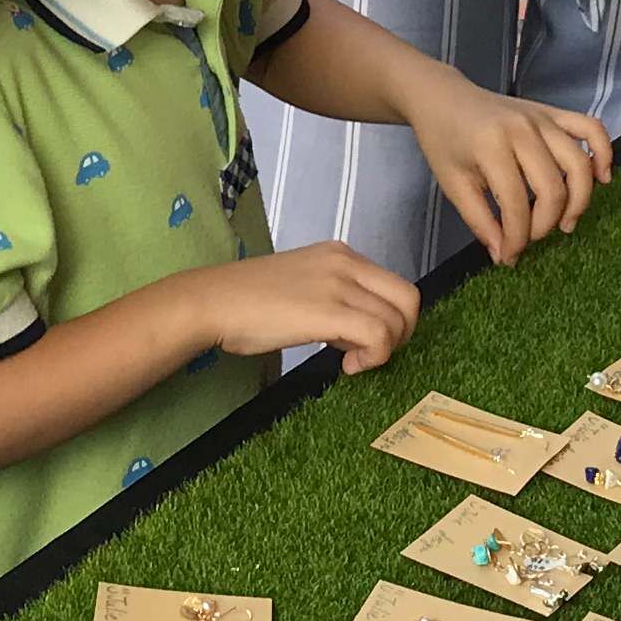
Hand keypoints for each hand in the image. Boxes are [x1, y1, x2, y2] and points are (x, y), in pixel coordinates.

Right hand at [194, 241, 420, 370]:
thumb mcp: (303, 287)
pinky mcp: (329, 311)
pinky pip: (379, 336)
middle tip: (371, 354)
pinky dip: (373, 357)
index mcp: (340, 254)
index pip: (395, 285)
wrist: (213, 301)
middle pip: (408, 299)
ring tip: (350, 361)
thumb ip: (336, 301)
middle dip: (401, 334)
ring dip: (383, 350)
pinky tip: (347, 366)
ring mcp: (338, 285)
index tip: (366, 340)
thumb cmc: (248, 301)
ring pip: (396, 320)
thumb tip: (357, 332)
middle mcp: (345, 262)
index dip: (392, 319)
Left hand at [399, 78, 615, 262]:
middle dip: (544, 224)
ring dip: (578, 201)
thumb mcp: (452, 184)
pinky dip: (602, 153)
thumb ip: (480, 221)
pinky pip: (590, 128)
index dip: (516, 238)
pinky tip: (602, 178)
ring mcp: (542, 118)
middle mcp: (523, 130)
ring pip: (578, 164)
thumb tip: (504, 256)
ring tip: (565, 223)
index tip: (509, 257)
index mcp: (492, 146)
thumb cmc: (443, 141)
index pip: (517, 204)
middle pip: (552, 188)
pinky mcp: (553, 112)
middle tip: (531, 238)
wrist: (443, 98)